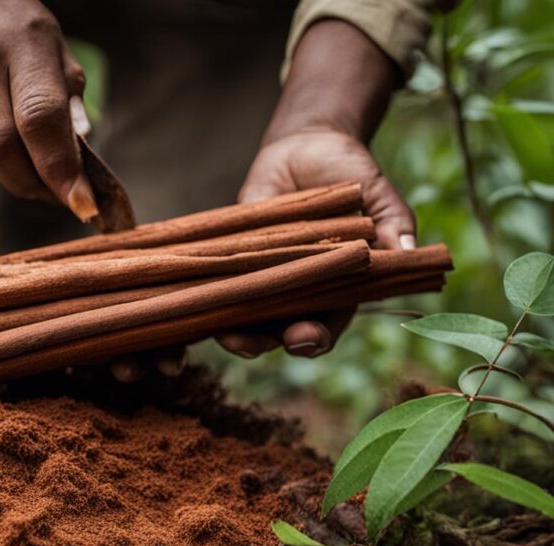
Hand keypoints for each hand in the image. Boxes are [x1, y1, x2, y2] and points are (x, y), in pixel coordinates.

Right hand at [0, 0, 96, 216]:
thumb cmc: (9, 27)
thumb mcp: (53, 46)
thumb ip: (68, 100)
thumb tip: (78, 158)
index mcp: (21, 41)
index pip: (40, 118)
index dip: (62, 169)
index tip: (83, 204)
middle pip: (0, 150)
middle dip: (33, 184)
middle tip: (52, 190)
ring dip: (2, 176)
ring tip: (18, 160)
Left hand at [216, 19, 416, 358]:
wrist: (307, 146)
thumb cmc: (350, 175)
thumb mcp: (377, 194)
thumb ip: (393, 222)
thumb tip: (408, 248)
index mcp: (335, 289)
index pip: (324, 326)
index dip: (313, 338)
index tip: (305, 337)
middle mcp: (295, 291)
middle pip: (276, 331)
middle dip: (263, 342)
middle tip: (250, 342)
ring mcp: (260, 276)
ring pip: (243, 314)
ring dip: (230, 327)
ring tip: (222, 331)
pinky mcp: (232, 257)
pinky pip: (216, 282)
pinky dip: (206, 293)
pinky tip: (194, 299)